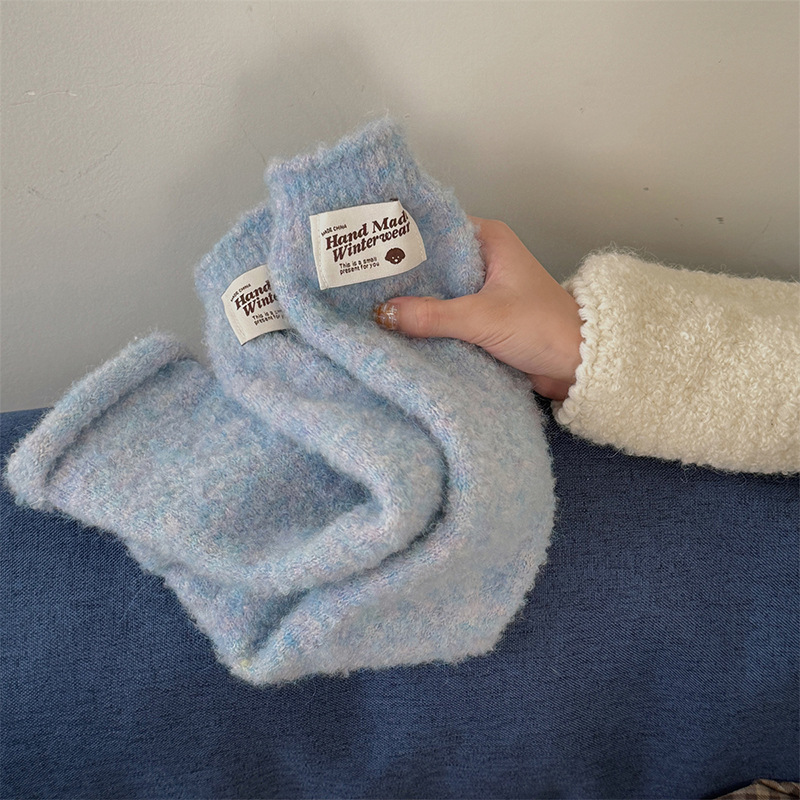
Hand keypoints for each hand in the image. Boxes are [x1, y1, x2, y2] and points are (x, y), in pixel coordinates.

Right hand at [373, 217, 582, 400]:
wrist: (580, 365)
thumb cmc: (544, 327)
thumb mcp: (483, 318)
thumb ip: (432, 316)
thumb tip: (383, 314)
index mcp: (489, 239)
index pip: (434, 229)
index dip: (401, 239)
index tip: (367, 248)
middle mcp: (483, 259)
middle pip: (431, 263)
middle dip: (401, 276)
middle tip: (359, 282)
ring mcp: (482, 290)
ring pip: (437, 292)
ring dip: (413, 303)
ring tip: (369, 305)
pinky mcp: (481, 318)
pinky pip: (446, 315)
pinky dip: (427, 323)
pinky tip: (398, 329)